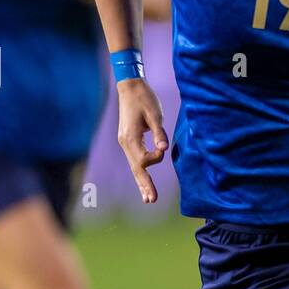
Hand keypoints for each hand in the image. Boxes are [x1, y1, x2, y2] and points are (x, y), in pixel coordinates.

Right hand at [116, 78, 168, 203]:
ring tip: (148, 198)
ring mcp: (125, 143)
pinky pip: (134, 160)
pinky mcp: (128, 140)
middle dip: (145, 185)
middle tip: (152, 200)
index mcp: (131, 137)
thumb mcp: (155, 114)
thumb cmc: (144, 99)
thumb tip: (163, 149)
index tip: (162, 146)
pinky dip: (139, 172)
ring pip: (134, 167)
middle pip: (136, 169)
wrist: (130, 87)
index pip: (143, 159)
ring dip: (142, 182)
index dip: (155, 158)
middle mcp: (125, 143)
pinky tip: (143, 182)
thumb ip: (158, 133)